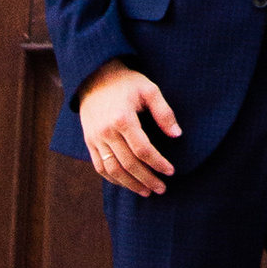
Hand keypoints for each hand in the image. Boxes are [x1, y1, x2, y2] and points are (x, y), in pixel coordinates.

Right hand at [79, 62, 180, 195]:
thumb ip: (164, 112)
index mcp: (123, 118)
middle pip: (129, 164)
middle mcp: (106, 131)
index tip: (171, 171)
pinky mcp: (89, 142)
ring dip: (130, 184)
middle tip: (162, 188)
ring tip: (147, 191)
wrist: (95, 75)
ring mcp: (95, 138)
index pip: (143, 150)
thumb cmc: (126, 82)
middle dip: (147, 179)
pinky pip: (100, 167)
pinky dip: (113, 179)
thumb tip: (177, 135)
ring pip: (113, 170)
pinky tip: (127, 184)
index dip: (158, 163)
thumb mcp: (149, 90)